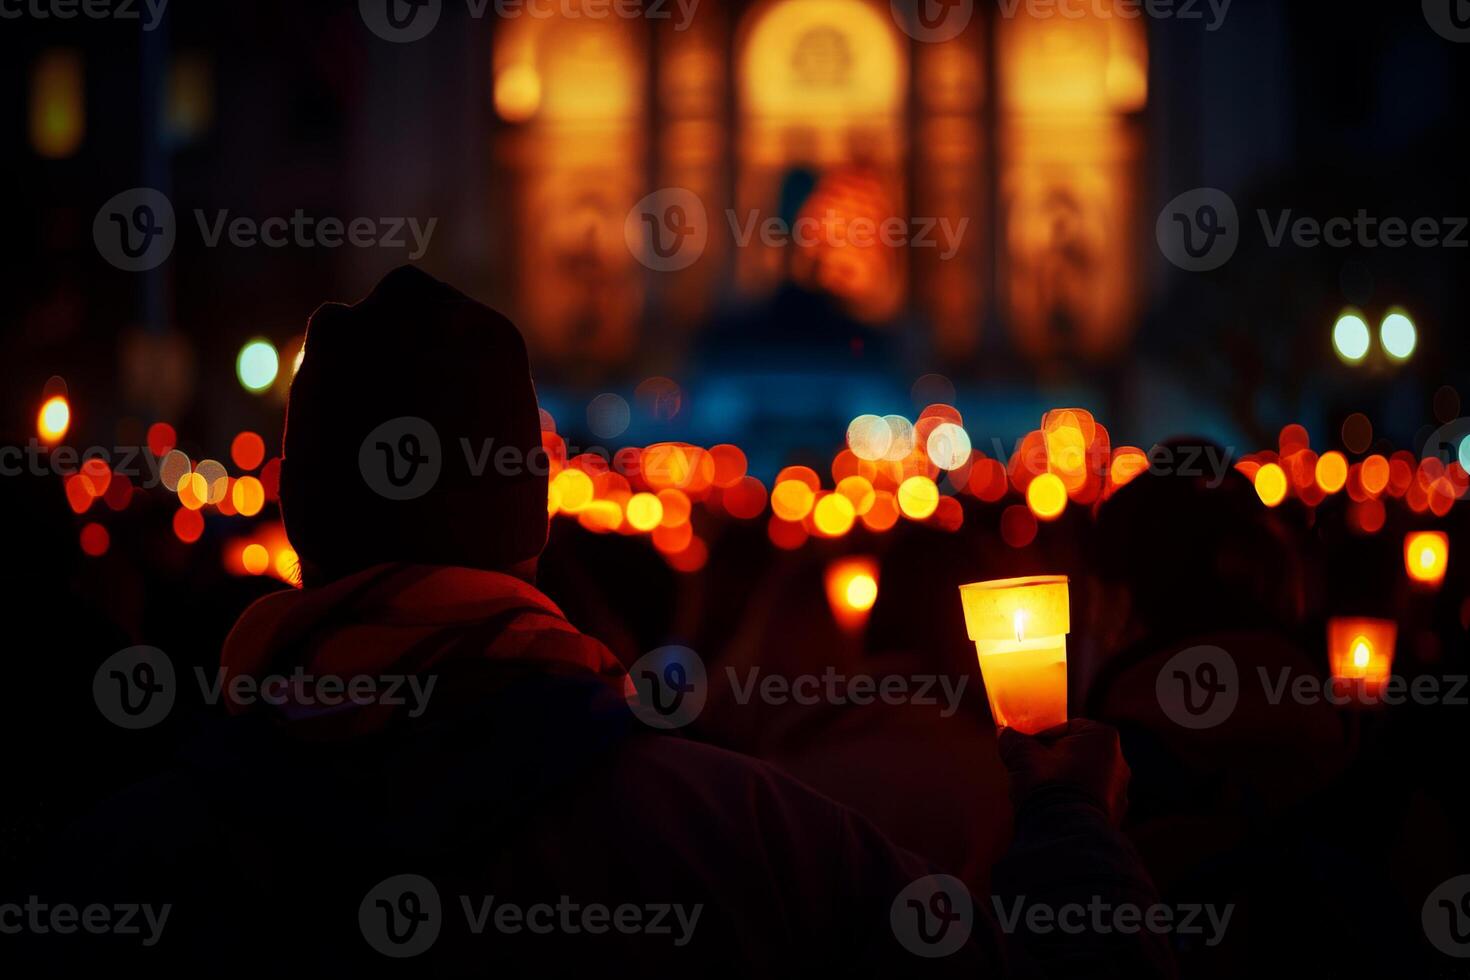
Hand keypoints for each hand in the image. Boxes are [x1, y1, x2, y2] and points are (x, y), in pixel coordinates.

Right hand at [997, 719, 1129, 825]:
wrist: (1064, 834)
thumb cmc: (1047, 785)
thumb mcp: (1022, 755)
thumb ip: (1013, 739)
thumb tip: (1004, 732)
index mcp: (1102, 737)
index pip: (1067, 727)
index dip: (1043, 737)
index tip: (1028, 749)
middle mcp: (1119, 761)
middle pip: (1077, 753)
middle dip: (1056, 760)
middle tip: (1033, 770)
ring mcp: (1119, 791)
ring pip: (1084, 779)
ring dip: (1065, 782)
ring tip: (1042, 793)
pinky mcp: (1115, 815)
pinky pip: (1090, 801)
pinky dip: (1074, 802)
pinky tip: (1055, 809)